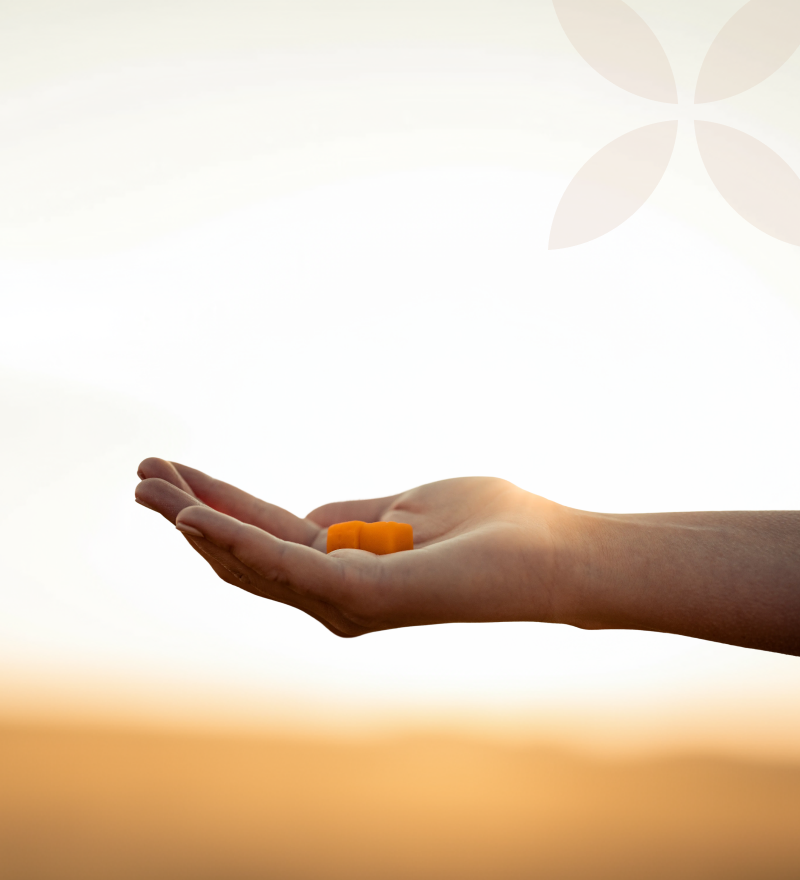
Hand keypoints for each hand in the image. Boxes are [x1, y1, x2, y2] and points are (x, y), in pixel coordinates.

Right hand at [135, 459, 563, 636]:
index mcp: (348, 567)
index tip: (172, 472)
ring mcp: (347, 600)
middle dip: (190, 514)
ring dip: (197, 523)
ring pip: (252, 561)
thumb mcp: (408, 507)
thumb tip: (307, 519)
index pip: (266, 535)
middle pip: (245, 553)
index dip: (217, 504)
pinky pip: (286, 563)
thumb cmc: (494, 527)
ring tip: (148, 487)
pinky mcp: (363, 596)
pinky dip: (238, 539)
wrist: (555, 554)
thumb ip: (352, 517)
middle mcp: (337, 594)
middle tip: (140, 476)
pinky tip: (195, 514)